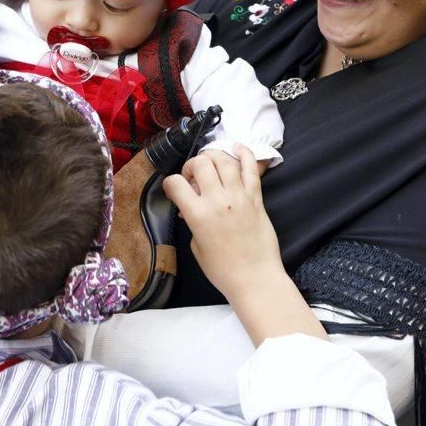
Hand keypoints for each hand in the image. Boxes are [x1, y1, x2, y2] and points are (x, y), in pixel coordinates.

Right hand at [163, 146, 281, 299]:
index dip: (170, 183)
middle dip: (191, 165)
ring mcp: (239, 197)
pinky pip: (251, 168)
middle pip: (201, 164)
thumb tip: (191, 209)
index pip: (176, 183)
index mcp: (198, 215)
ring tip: (209, 163)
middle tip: (193, 177)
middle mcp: (218, 201)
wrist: (255, 278)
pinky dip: (244, 153)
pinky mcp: (256, 198)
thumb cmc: (223, 270)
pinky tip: (236, 147)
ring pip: (223, 161)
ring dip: (212, 157)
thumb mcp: (196, 247)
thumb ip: (192, 223)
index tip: (173, 188)